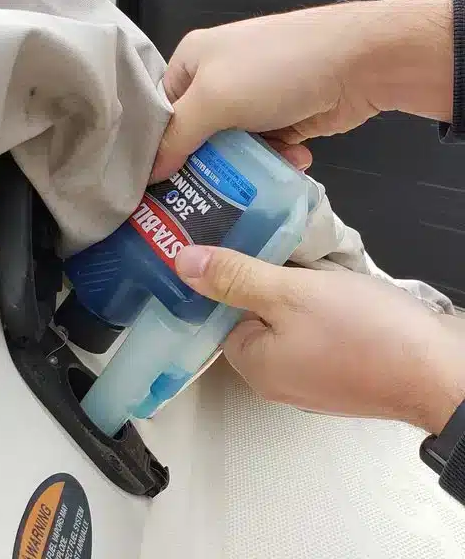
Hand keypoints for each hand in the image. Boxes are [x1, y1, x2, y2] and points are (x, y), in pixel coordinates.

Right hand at [152, 0, 452, 181]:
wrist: (360, 61)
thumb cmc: (275, 69)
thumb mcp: (214, 99)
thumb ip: (177, 138)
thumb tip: (150, 173)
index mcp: (191, 61)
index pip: (161, 113)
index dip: (159, 149)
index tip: (158, 186)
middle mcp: (217, 80)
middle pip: (195, 136)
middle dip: (205, 163)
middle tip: (201, 197)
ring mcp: (251, 100)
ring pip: (230, 149)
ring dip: (244, 166)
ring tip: (253, 181)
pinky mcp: (280, 119)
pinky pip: (262, 150)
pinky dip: (272, 159)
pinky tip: (289, 159)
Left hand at [175, 245, 464, 433]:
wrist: (445, 371)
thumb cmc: (365, 334)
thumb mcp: (290, 294)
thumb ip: (235, 277)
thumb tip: (182, 263)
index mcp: (254, 365)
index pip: (218, 316)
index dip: (224, 278)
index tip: (231, 243)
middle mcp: (278, 377)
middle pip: (253, 315)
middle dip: (262, 278)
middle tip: (273, 241)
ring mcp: (312, 374)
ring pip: (287, 318)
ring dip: (294, 287)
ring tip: (303, 255)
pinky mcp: (342, 365)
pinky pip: (316, 327)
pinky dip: (319, 302)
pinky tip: (330, 279)